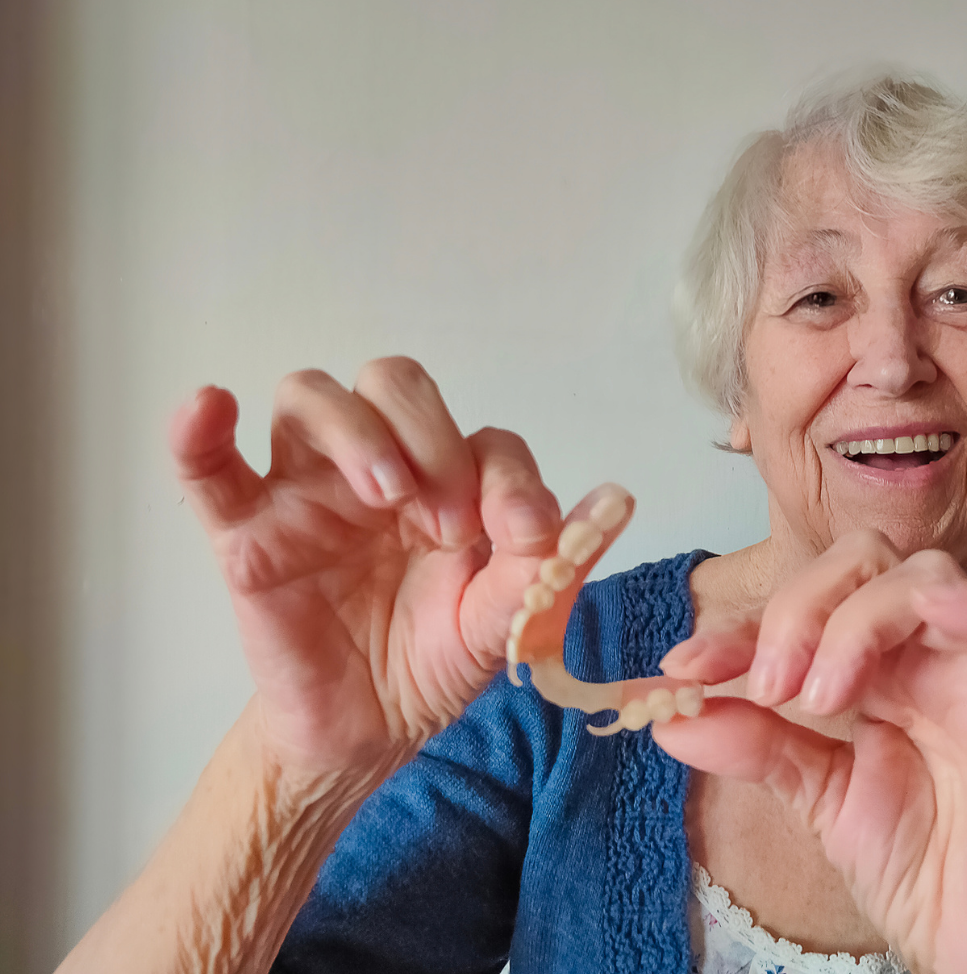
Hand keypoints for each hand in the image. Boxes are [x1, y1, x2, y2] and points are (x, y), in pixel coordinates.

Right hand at [171, 358, 588, 777]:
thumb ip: (552, 560)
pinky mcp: (248, 533)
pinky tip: (209, 409)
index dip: (506, 475)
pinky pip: (208, 468)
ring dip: (355, 431)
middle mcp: (380, 469)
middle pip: (393, 383)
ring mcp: (309, 492)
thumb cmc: (436, 662)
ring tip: (384, 498)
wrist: (370, 732)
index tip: (521, 538)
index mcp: (449, 482)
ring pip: (312, 399)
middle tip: (444, 516)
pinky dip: (199, 432)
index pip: (480, 437)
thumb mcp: (506, 619)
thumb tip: (618, 499)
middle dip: (429, 433)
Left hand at [653, 531, 966, 973]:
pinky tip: (933, 613)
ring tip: (824, 694)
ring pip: (925, 573)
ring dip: (858, 617)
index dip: (742, 631)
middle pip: (862, 564)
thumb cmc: (921, 869)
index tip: (682, 670)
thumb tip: (672, 716)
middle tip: (771, 685)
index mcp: (878, 665)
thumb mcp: (818, 797)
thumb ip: (756, 745)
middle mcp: (930, 648)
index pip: (807, 612)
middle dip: (799, 610)